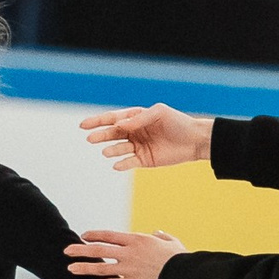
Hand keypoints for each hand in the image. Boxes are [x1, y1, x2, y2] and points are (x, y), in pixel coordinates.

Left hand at [65, 229, 184, 278]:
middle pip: (99, 249)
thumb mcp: (170, 242)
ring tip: (70, 268)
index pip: (109, 235)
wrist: (182, 275)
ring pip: (101, 267)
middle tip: (67, 250)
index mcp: (136, 240)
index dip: (94, 235)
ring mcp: (128, 269)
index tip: (83, 236)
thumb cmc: (178, 258)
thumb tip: (157, 233)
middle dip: (81, 249)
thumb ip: (161, 236)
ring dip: (84, 268)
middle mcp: (129, 253)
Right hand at [81, 104, 210, 170]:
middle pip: (113, 134)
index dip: (98, 121)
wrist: (195, 140)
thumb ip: (138, 119)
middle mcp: (135, 132)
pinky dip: (122, 164)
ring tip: (106, 152)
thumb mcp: (158, 113)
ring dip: (112, 150)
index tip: (84, 125)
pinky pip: (130, 162)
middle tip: (90, 139)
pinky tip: (116, 165)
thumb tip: (119, 125)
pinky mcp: (145, 160)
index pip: (113, 119)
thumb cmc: (177, 123)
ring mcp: (139, 147)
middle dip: (101, 136)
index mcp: (136, 118)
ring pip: (120, 148)